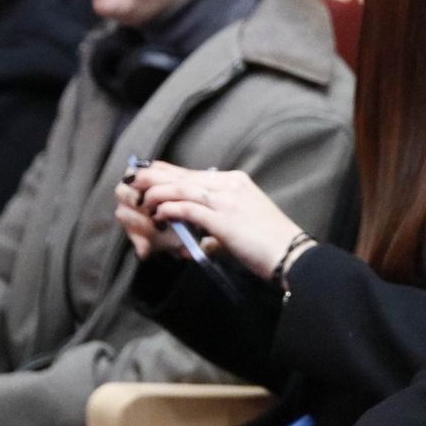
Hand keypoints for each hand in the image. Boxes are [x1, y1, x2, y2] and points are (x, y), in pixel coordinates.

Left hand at [127, 162, 307, 279]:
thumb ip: (221, 223)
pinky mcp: (224, 219)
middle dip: (156, 176)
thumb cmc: (270, 243)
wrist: (291, 253)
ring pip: (184, 189)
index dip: (169, 172)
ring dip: (158, 192)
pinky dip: (171, 209)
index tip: (149, 172)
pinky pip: (189, 209)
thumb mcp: (245, 221)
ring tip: (140, 196)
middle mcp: (231, 185)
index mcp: (237, 182)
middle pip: (185, 176)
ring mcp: (228, 200)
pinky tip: (158, 212)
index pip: (195, 173)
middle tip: (133, 177)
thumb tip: (201, 238)